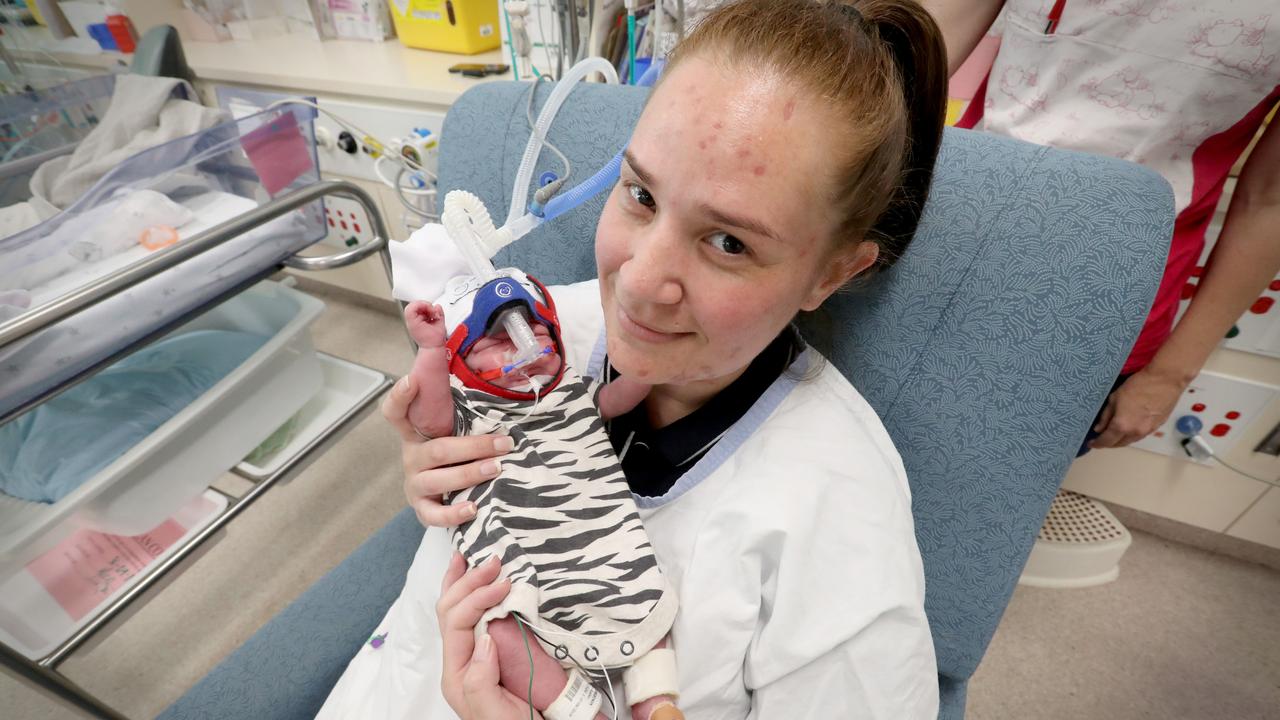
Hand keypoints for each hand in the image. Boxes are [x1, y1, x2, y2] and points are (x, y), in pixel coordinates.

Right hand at [381, 375, 514, 526]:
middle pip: (437, 450)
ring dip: (470, 474)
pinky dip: (454, 513)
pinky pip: (434, 515)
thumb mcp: (450, 426)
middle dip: (474, 447)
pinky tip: (473, 508)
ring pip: (438, 479)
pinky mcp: (422, 508)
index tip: (412, 380)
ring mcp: (415, 484)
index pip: (396, 412)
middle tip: (504, 443)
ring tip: (496, 468)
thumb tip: (451, 354)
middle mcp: (412, 457)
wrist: (442, 489)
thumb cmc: (453, 450)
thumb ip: (455, 403)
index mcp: (414, 433)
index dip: (401, 397)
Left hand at [438, 553, 541, 719]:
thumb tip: (484, 637)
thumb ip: (481, 681)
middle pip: (451, 610)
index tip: (504, 583)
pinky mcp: (491, 653)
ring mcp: (475, 656)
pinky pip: (476, 617)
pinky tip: (482, 580)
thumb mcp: (495, 714)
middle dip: (468, 581)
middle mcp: (461, 662)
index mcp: (458, 675)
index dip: (477, 596)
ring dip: (465, 581)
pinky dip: (477, 594)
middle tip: (495, 559)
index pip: (456, 622)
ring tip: (473, 556)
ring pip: (458, 610)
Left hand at [1089, 367, 1187, 448]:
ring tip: (1113, 434)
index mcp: (1122, 425)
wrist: (1165, 381)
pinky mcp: (1157, 427)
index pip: (1106, 441)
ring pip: (1130, 441)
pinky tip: (1128, 429)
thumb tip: (1099, 428)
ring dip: (1120, 440)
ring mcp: (1147, 431)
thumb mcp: (1114, 398)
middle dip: (1108, 443)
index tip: (1092, 443)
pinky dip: (1131, 435)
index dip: (1097, 443)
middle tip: (1101, 438)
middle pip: (1119, 444)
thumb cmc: (1137, 385)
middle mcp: (1135, 432)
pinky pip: (1140, 436)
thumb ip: (1106, 416)